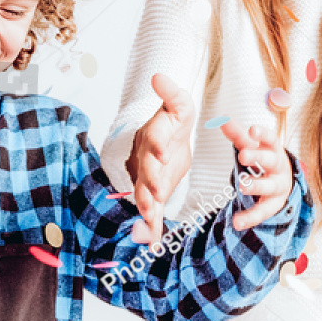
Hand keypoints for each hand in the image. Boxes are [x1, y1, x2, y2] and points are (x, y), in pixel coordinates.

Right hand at [126, 74, 194, 243]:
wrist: (165, 140)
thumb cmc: (173, 121)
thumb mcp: (179, 105)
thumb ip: (171, 94)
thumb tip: (158, 76)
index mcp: (155, 137)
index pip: (155, 140)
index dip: (157, 146)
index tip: (163, 154)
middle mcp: (147, 160)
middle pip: (146, 172)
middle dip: (149, 184)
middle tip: (155, 195)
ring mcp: (147, 179)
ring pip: (143, 196)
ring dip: (146, 211)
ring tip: (149, 226)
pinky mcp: (153, 194)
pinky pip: (150, 212)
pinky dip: (151, 228)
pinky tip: (152, 244)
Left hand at [222, 123, 293, 230]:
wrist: (283, 182)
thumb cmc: (264, 158)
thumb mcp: (252, 146)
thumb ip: (237, 135)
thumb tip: (221, 119)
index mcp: (273, 149)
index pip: (271, 138)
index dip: (262, 134)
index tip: (251, 130)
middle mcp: (278, 167)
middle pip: (270, 161)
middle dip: (257, 157)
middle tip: (242, 154)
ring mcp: (277, 186)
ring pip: (269, 186)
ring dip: (256, 185)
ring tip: (242, 187)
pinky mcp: (272, 204)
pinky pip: (262, 211)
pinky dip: (250, 217)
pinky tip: (237, 222)